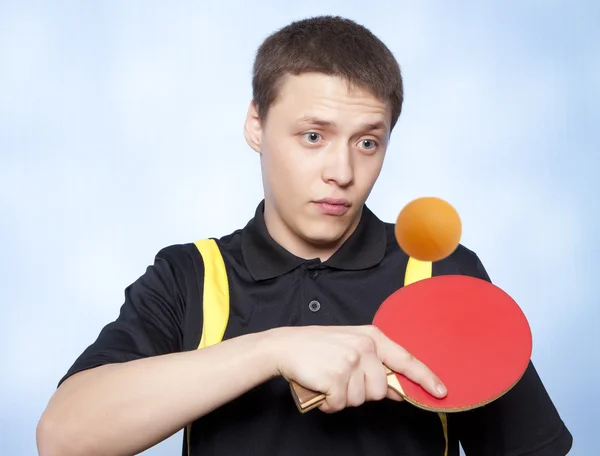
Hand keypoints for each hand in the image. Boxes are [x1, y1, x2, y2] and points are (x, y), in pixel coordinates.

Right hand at [268, 325, 446, 412]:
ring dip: (344, 397)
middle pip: (381, 390)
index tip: (441, 391)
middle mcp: (365, 347)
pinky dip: (330, 403)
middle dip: (361, 392)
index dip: (425, 378)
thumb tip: (398, 391)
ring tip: (329, 379)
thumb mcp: (351, 346)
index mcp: (372, 337)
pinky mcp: (336, 377)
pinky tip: (321, 387)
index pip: (406, 360)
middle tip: (341, 378)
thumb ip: (375, 364)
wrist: (286, 346)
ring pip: (361, 400)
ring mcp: (351, 362)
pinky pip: (341, 405)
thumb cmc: (318, 346)